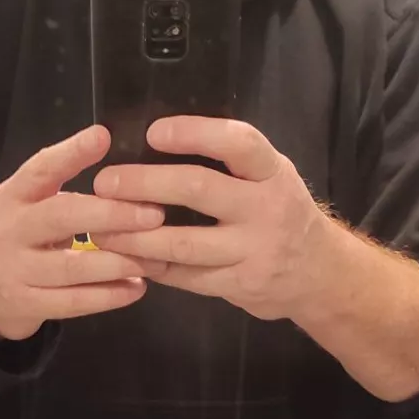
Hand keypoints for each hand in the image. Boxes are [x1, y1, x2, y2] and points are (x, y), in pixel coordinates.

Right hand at [0, 124, 164, 341]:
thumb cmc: (21, 239)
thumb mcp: (29, 204)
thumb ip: (61, 182)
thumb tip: (117, 158)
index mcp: (12, 196)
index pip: (40, 169)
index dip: (71, 153)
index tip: (104, 137)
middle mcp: (9, 230)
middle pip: (61, 217)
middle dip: (112, 214)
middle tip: (154, 214)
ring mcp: (15, 270)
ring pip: (72, 267)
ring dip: (118, 262)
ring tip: (154, 259)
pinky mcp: (26, 304)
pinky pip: (74, 302)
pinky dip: (108, 296)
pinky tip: (136, 288)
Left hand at [91, 117, 331, 321]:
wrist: (319, 273)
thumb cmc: (279, 211)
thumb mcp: (269, 176)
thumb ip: (229, 162)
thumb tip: (155, 142)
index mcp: (271, 171)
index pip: (238, 143)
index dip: (195, 134)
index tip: (154, 133)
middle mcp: (267, 208)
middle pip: (200, 189)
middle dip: (145, 183)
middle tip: (104, 182)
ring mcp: (254, 250)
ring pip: (184, 243)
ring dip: (135, 235)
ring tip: (100, 228)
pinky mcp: (240, 285)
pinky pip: (186, 276)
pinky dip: (151, 265)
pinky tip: (124, 255)